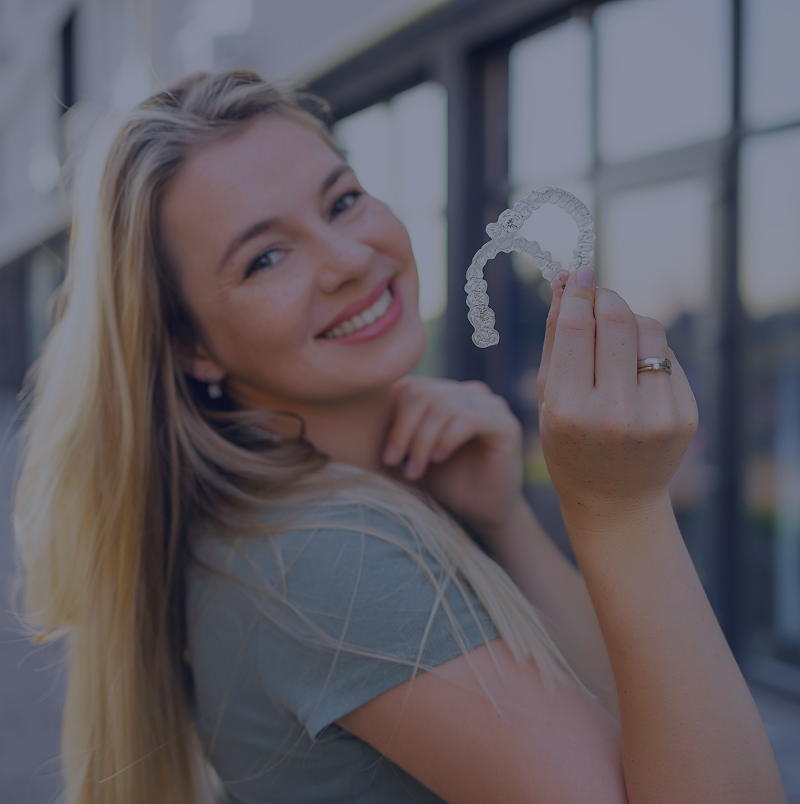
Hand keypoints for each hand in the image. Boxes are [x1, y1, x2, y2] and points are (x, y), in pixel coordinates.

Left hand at [382, 376, 523, 535]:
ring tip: (414, 470)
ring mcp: (490, 404)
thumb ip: (397, 427)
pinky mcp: (506, 423)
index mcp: (445, 391)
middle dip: (403, 431)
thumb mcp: (411, 452)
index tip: (384, 455)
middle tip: (394, 462)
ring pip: (443, 406)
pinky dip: (446, 439)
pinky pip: (469, 418)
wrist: (481, 511)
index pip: (410, 387)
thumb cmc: (443, 481)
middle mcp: (468, 391)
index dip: (392, 418)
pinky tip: (437, 458)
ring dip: (421, 441)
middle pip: (423, 394)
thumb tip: (360, 409)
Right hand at [536, 267, 697, 533]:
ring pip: (649, 329)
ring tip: (615, 339)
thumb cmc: (569, 444)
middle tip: (597, 294)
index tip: (579, 270)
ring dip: (629, 320)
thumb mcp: (547, 399)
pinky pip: (668, 355)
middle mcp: (614, 414)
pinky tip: (635, 370)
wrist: (615, 499)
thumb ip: (554, 339)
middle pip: (616, 321)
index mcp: (569, 411)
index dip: (578, 292)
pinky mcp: (685, 416)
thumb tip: (565, 280)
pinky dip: (649, 349)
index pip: (576, 330)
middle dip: (605, 298)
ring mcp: (656, 416)